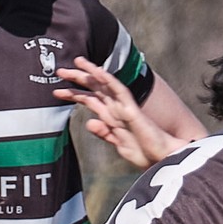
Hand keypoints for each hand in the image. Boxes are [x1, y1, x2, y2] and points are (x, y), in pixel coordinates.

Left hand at [54, 58, 184, 169]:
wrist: (165, 161)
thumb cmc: (148, 156)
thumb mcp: (120, 145)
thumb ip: (105, 134)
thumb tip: (89, 122)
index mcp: (114, 119)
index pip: (91, 101)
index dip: (74, 95)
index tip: (57, 91)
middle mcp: (118, 110)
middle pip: (95, 89)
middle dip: (77, 79)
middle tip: (59, 70)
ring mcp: (125, 109)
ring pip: (105, 85)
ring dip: (91, 72)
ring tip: (75, 61)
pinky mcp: (133, 111)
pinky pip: (120, 91)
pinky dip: (108, 80)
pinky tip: (97, 71)